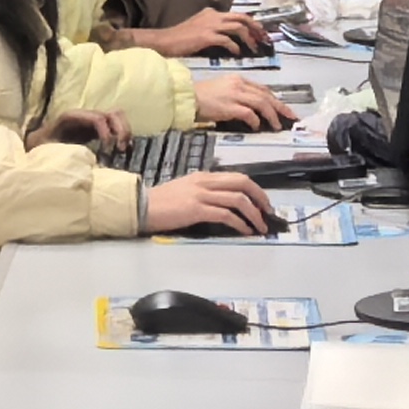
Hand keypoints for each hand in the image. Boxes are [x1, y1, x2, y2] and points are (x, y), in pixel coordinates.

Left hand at [47, 107, 131, 153]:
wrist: (39, 142)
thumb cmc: (42, 145)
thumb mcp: (48, 148)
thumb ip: (60, 152)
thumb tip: (76, 160)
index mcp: (73, 117)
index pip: (97, 119)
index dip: (106, 133)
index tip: (108, 149)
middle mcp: (86, 116)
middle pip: (113, 114)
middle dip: (121, 130)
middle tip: (120, 149)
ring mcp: (93, 121)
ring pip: (118, 117)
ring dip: (125, 132)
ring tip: (123, 150)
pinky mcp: (97, 129)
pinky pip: (116, 127)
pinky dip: (122, 136)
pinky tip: (121, 151)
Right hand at [140, 9, 268, 58]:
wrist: (164, 41)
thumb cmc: (179, 38)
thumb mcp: (198, 28)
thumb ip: (212, 28)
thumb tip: (226, 36)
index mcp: (212, 13)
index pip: (237, 14)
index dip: (251, 23)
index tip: (260, 32)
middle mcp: (213, 15)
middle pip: (242, 17)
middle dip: (256, 28)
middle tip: (264, 38)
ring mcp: (210, 25)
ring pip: (237, 27)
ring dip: (248, 38)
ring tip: (254, 48)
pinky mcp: (206, 36)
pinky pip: (227, 40)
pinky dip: (234, 46)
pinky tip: (237, 53)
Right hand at [146, 169, 275, 236]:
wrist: (140, 206)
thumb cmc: (160, 203)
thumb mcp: (185, 190)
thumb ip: (203, 192)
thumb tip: (222, 203)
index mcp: (203, 176)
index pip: (236, 177)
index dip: (254, 189)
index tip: (263, 202)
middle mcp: (204, 182)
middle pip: (242, 182)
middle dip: (260, 197)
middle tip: (268, 212)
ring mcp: (200, 195)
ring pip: (238, 199)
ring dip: (254, 214)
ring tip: (260, 226)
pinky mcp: (196, 209)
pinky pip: (225, 215)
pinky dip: (240, 223)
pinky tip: (245, 231)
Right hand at [191, 73, 294, 130]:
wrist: (186, 97)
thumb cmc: (201, 96)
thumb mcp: (222, 89)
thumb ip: (237, 94)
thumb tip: (251, 108)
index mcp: (238, 79)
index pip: (262, 89)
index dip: (275, 99)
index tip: (283, 108)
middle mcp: (239, 85)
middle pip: (266, 95)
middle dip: (280, 107)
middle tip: (291, 117)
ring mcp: (235, 95)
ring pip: (262, 103)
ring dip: (272, 115)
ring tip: (277, 125)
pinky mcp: (230, 106)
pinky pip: (249, 113)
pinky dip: (256, 120)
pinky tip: (257, 127)